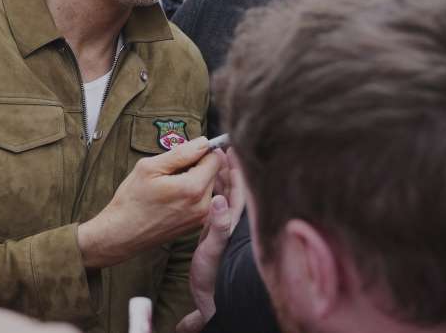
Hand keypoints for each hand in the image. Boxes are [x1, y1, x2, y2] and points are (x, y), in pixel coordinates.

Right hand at [78, 137, 221, 268]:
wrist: (122, 234)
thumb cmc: (132, 200)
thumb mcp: (150, 167)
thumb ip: (181, 153)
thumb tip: (203, 142)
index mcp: (193, 188)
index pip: (215, 159)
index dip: (201, 150)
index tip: (185, 152)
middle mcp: (203, 205)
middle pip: (213, 173)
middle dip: (197, 165)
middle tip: (171, 170)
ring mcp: (200, 217)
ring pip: (208, 186)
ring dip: (194, 180)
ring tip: (170, 185)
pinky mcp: (196, 224)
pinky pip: (202, 200)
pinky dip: (192, 194)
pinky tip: (172, 197)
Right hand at [176, 149, 246, 332]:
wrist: (212, 297)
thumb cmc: (215, 275)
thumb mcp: (214, 249)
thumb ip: (219, 226)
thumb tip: (219, 200)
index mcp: (235, 220)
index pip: (241, 186)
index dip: (238, 166)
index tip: (233, 147)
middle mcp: (232, 219)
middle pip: (233, 186)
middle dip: (226, 167)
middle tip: (218, 149)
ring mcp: (223, 225)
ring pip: (223, 193)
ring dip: (217, 177)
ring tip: (210, 161)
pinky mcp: (213, 231)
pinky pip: (214, 203)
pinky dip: (210, 190)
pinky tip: (204, 185)